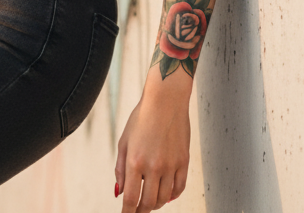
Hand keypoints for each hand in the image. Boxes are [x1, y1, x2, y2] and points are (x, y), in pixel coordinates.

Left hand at [115, 92, 190, 210]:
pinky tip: (165, 194)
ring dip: (156, 203)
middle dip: (141, 210)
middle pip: (149, 203)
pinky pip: (179, 188)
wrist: (165, 101)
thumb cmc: (142, 118)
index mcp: (136, 161)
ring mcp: (171, 165)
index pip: (131, 199)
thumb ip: (121, 169)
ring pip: (164, 199)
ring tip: (150, 200)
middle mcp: (154, 167)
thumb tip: (119, 192)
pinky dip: (171, 196)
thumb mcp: (124, 141)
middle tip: (138, 209)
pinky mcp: (184, 162)